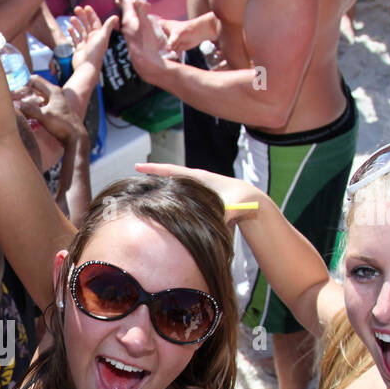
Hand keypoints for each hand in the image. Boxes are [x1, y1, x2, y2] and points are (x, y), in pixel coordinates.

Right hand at [17, 75, 84, 144]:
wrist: (75, 137)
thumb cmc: (62, 125)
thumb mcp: (44, 116)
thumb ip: (30, 109)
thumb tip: (17, 104)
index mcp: (54, 91)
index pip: (35, 80)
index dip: (23, 82)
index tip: (13, 88)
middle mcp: (55, 94)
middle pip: (35, 88)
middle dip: (24, 92)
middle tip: (13, 98)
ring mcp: (55, 103)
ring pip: (37, 98)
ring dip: (28, 101)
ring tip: (18, 105)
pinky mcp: (54, 111)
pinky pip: (40, 106)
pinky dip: (33, 108)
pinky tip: (26, 114)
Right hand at [66, 4, 117, 72]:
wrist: (87, 68)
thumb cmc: (95, 53)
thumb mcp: (102, 37)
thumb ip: (108, 26)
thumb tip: (116, 16)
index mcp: (99, 35)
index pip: (95, 21)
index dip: (91, 14)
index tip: (86, 7)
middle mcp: (93, 39)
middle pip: (87, 25)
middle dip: (82, 16)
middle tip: (76, 9)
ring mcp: (86, 44)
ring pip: (81, 31)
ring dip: (77, 24)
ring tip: (71, 18)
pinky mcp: (79, 49)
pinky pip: (76, 39)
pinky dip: (73, 33)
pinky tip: (69, 28)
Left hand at [117, 0, 166, 81]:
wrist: (147, 63)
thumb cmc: (148, 44)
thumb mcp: (147, 26)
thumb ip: (141, 12)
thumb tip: (135, 0)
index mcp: (128, 22)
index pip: (126, 5)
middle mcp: (126, 28)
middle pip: (127, 11)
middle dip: (128, 2)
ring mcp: (129, 34)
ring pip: (129, 19)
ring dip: (131, 11)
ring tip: (132, 3)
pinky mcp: (132, 40)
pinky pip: (132, 25)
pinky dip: (134, 19)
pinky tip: (137, 19)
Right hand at [135, 162, 266, 219]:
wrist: (252, 201)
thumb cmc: (240, 202)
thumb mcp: (229, 207)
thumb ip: (222, 214)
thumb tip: (215, 222)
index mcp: (199, 178)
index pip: (171, 171)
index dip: (154, 169)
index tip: (138, 166)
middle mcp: (196, 180)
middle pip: (170, 175)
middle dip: (154, 176)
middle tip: (137, 176)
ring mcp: (197, 187)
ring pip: (175, 185)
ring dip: (163, 187)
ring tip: (147, 190)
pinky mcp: (199, 195)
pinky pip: (181, 194)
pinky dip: (172, 196)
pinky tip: (165, 203)